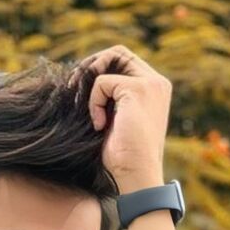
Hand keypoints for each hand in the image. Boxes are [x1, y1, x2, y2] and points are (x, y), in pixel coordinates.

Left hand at [68, 44, 171, 191]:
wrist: (136, 176)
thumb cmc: (123, 158)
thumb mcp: (115, 122)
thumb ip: (109, 100)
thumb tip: (79, 83)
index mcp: (154, 89)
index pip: (124, 61)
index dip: (99, 69)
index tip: (81, 90)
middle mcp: (156, 83)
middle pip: (117, 52)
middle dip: (91, 66)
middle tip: (73, 87)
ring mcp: (149, 84)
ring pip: (110, 59)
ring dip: (89, 78)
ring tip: (82, 105)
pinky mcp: (137, 90)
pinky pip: (102, 82)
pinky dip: (93, 102)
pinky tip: (99, 124)